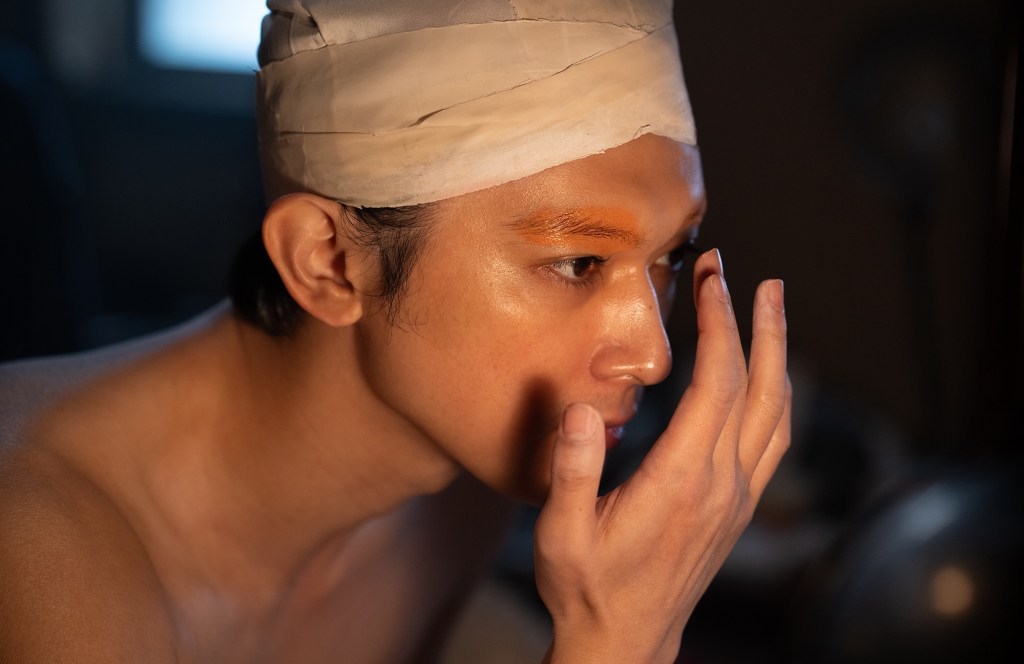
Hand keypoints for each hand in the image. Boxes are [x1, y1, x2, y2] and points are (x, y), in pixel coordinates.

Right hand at [535, 249, 790, 662]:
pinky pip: (774, 439)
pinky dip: (778, 395)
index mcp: (681, 480)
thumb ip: (571, 470)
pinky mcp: (739, 507)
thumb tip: (580, 408)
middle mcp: (722, 483)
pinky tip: (770, 375)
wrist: (626, 643)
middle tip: (744, 274)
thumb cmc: (586, 587)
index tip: (711, 278)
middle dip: (754, 322)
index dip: (718, 324)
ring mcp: (738, 497)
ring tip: (771, 305)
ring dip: (778, 353)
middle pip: (757, 387)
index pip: (716, 383)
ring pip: (777, 412)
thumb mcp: (560, 533)